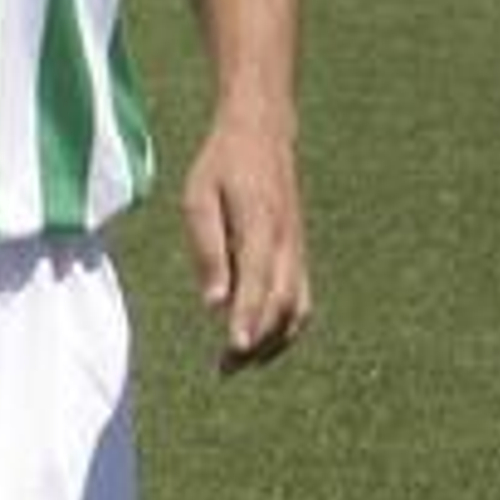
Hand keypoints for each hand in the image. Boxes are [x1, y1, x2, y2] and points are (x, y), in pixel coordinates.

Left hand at [181, 110, 312, 374]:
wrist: (263, 131)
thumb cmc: (222, 164)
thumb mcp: (199, 196)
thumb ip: (207, 248)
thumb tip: (213, 303)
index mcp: (261, 224)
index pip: (258, 280)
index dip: (247, 317)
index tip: (234, 347)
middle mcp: (287, 241)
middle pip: (281, 304)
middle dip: (256, 340)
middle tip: (226, 368)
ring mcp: (297, 248)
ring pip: (296, 308)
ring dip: (272, 341)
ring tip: (239, 362)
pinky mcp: (298, 252)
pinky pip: (301, 300)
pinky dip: (285, 327)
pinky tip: (260, 341)